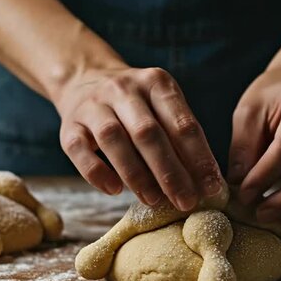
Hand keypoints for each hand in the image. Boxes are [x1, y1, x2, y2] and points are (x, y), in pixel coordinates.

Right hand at [55, 66, 223, 211]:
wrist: (84, 78)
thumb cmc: (137, 105)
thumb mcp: (162, 106)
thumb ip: (181, 136)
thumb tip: (205, 182)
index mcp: (156, 82)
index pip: (181, 123)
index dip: (199, 157)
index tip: (211, 187)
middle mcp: (123, 89)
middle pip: (148, 133)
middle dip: (170, 172)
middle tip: (186, 201)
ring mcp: (92, 105)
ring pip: (113, 139)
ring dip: (136, 174)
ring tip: (154, 200)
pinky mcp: (68, 125)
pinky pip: (79, 150)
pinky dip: (97, 172)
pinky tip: (114, 190)